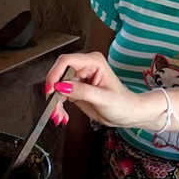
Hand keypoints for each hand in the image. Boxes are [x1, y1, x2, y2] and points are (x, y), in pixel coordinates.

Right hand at [44, 52, 158, 128]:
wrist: (127, 114)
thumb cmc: (122, 103)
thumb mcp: (103, 99)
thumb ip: (82, 91)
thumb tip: (61, 87)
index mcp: (93, 62)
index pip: (66, 61)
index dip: (55, 74)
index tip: (51, 90)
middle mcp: (84, 67)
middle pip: (58, 74)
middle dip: (53, 93)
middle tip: (53, 109)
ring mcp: (79, 78)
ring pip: (57, 87)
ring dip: (55, 103)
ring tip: (58, 117)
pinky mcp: (75, 89)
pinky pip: (60, 95)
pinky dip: (58, 107)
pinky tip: (62, 117)